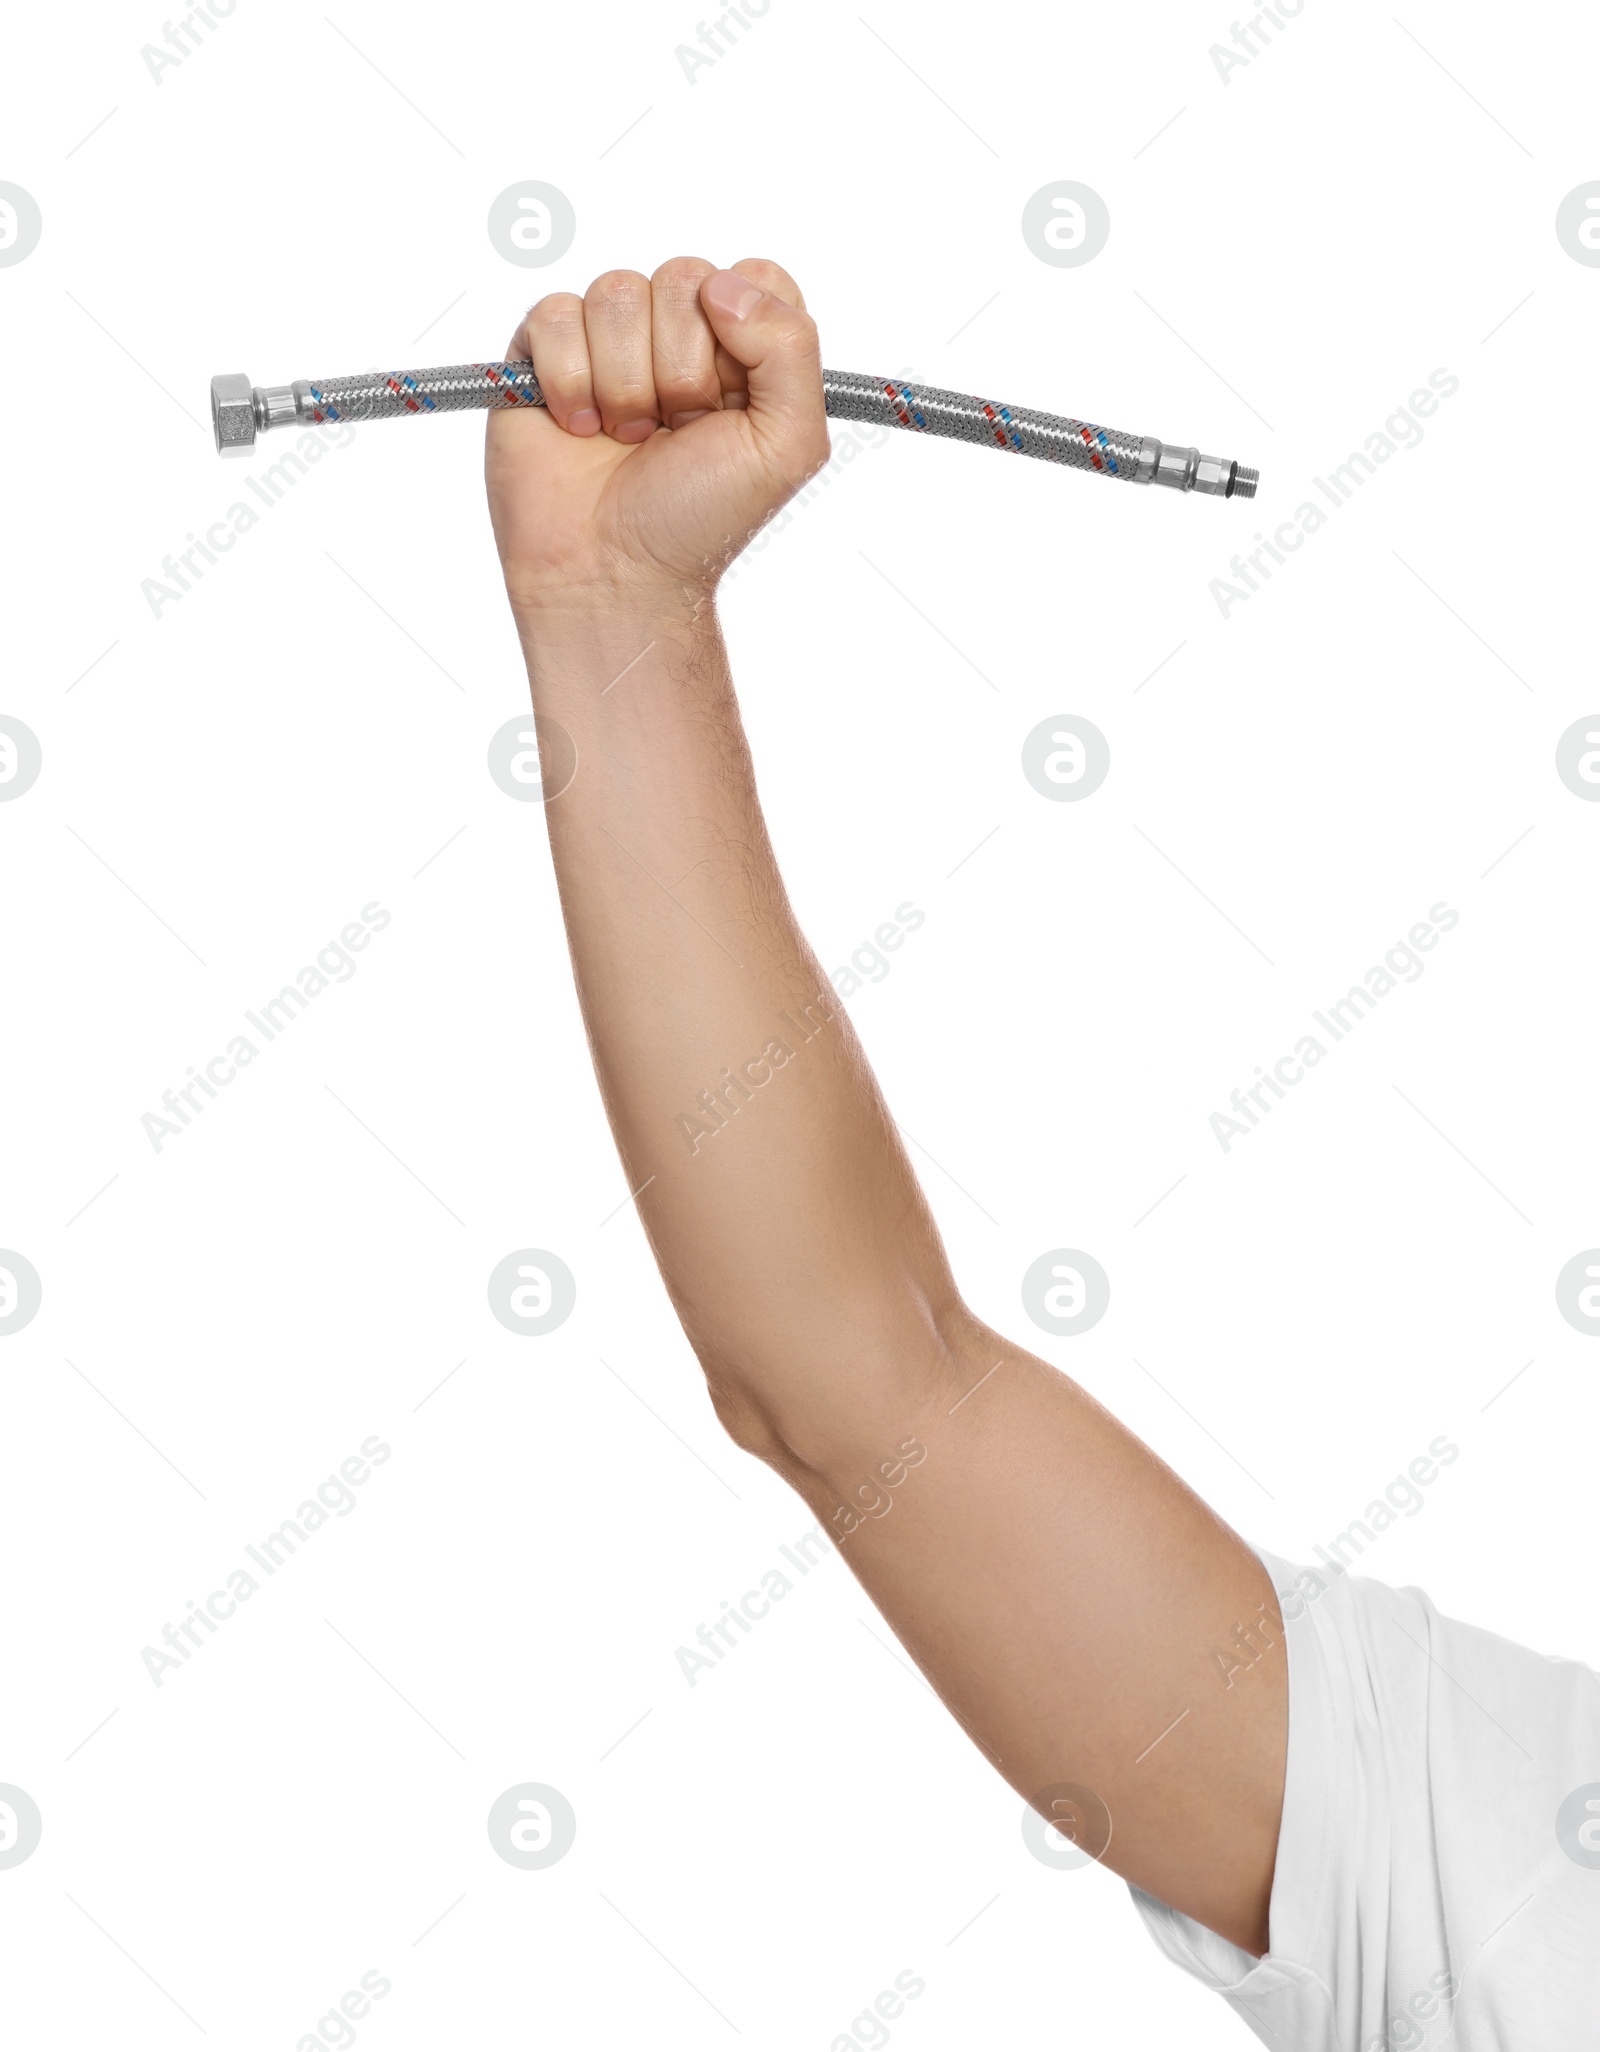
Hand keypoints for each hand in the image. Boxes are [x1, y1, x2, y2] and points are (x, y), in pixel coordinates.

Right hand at [485, 257, 828, 617]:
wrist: (613, 572)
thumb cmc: (698, 517)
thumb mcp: (788, 444)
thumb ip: (792, 348)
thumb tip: (723, 285)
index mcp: (743, 346)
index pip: (754, 277)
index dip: (741, 335)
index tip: (731, 401)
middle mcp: (678, 332)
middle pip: (683, 279)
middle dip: (681, 371)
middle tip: (674, 431)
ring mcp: (610, 339)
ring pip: (617, 293)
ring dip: (624, 383)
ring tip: (627, 436)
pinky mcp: (546, 350)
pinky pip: (556, 316)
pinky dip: (570, 382)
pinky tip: (578, 428)